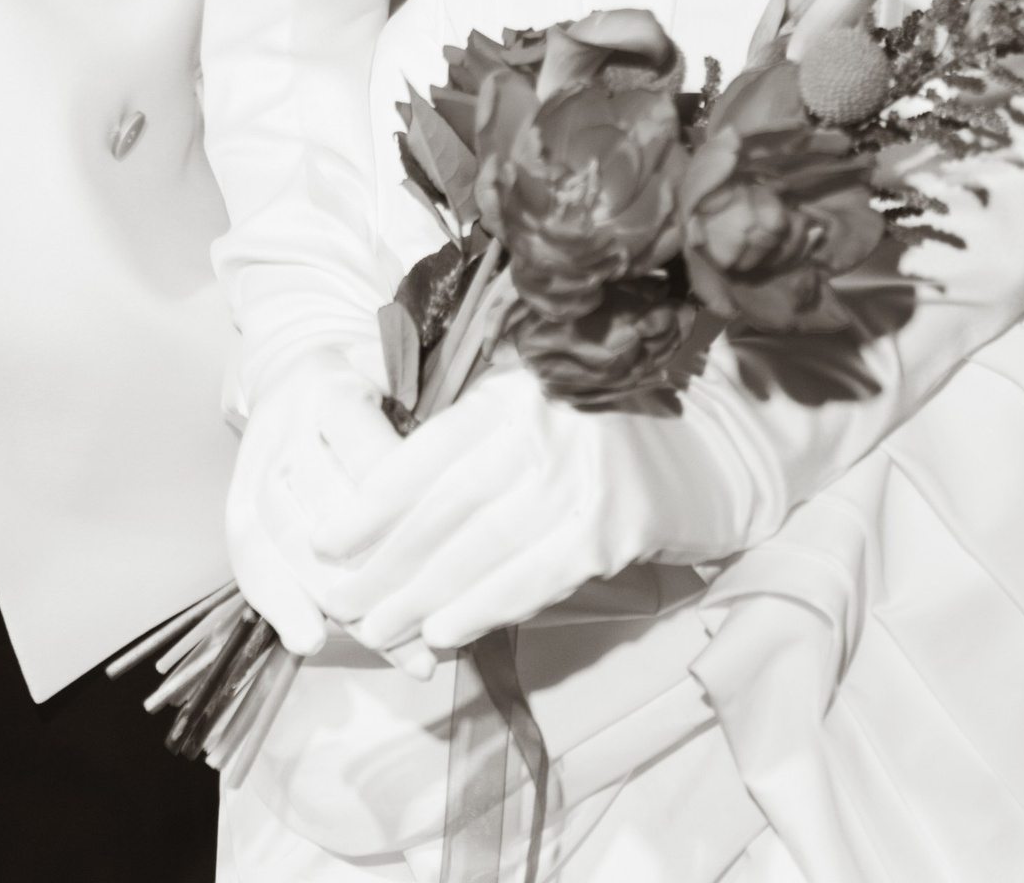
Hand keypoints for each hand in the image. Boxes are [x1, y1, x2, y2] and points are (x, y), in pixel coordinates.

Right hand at [226, 352, 418, 662]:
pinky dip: (278, 601)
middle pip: (324, 510)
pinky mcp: (237, 491)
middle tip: (423, 627)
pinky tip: (308, 638)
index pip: (372, 464)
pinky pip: (247, 552)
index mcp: (335, 389)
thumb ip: (434, 434)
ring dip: (332, 600)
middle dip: (375, 577)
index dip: (401, 519)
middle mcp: (288, 421)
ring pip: (283, 538)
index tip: (442, 563)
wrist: (295, 367)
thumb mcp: (405, 383)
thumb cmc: (370, 382)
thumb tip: (483, 494)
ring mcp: (257, 457)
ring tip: (381, 643)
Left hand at [313, 362, 761, 653]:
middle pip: (442, 510)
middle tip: (341, 603)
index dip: (368, 504)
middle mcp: (539, 428)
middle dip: (384, 564)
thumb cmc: (590, 433)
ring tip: (377, 629)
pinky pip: (530, 577)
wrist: (699, 454)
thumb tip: (372, 499)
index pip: (422, 454)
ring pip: (479, 549)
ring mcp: (578, 480)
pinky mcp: (609, 531)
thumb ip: (464, 437)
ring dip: (420, 598)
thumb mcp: (526, 407)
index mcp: (508, 391)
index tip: (325, 540)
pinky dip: (481, 608)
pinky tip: (443, 633)